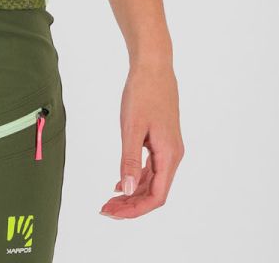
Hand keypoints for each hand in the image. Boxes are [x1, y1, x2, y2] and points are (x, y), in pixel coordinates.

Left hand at [99, 58, 183, 219]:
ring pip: (152, 181)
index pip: (157, 196)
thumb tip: (128, 191)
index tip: (113, 213)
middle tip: (105, 209)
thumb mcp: (132, 126)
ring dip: (133, 193)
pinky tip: (121, 182)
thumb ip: (130, 160)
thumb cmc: (143, 92)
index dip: (136, 209)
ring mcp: (168, 147)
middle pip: (154, 192)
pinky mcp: (161, 139)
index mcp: (169, 155)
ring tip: (110, 200)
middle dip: (131, 204)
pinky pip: (151, 167)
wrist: (153, 65)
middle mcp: (173, 155)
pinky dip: (137, 178)